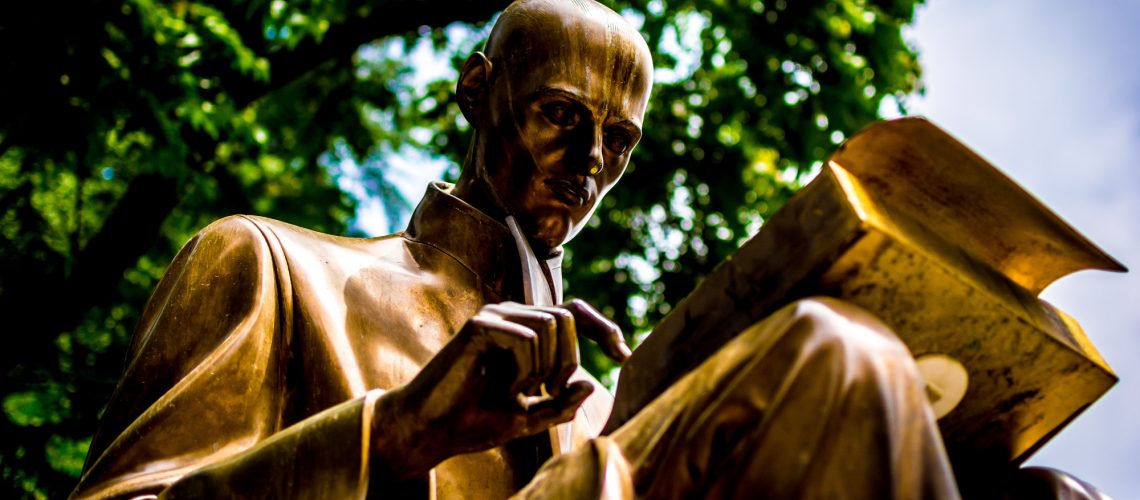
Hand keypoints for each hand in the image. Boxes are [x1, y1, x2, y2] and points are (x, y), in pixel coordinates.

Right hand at [372, 299, 629, 479]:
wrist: (433, 430)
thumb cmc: (475, 422)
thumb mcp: (530, 416)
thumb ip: (561, 404)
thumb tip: (593, 384)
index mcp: (525, 332)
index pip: (574, 313)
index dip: (604, 328)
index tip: (624, 356)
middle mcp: (512, 316)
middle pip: (568, 317)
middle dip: (570, 359)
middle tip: (551, 392)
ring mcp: (495, 317)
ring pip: (551, 324)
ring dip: (546, 366)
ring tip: (523, 392)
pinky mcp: (480, 325)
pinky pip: (526, 337)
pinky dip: (524, 369)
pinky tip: (506, 388)